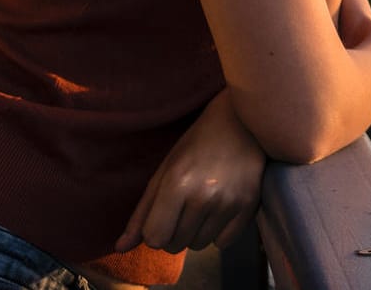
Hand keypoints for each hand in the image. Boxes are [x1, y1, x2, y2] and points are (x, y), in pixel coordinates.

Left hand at [115, 90, 265, 253]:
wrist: (242, 122)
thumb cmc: (197, 144)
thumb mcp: (164, 171)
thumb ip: (143, 212)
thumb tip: (120, 248)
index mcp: (177, 183)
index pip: (155, 237)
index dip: (154, 231)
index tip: (162, 215)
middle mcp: (204, 195)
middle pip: (176, 245)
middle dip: (174, 232)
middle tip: (183, 208)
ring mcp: (229, 202)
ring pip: (199, 245)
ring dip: (196, 232)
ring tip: (203, 206)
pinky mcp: (249, 205)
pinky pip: (223, 243)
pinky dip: (218, 233)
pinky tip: (220, 210)